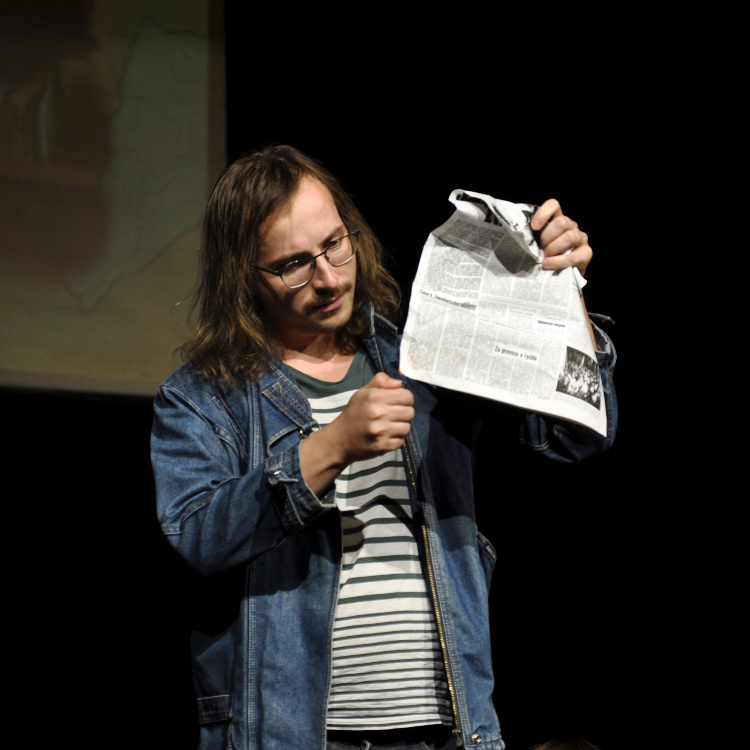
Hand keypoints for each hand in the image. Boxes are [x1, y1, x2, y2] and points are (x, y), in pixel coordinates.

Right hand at [299, 372, 414, 493]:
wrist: (340, 440)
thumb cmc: (353, 413)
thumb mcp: (362, 393)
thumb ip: (381, 382)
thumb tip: (400, 383)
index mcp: (374, 397)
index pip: (408, 396)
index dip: (405, 399)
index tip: (397, 403)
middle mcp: (378, 413)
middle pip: (410, 412)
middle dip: (404, 413)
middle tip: (393, 416)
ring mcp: (381, 431)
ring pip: (407, 427)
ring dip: (400, 427)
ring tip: (389, 426)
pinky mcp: (383, 446)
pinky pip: (401, 441)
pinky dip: (395, 440)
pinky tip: (385, 436)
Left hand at [531, 199, 591, 274]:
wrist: (562, 275)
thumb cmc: (546, 256)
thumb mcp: (538, 244)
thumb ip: (534, 237)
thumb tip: (521, 236)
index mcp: (558, 220)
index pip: (554, 205)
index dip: (543, 213)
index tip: (534, 227)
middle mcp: (571, 226)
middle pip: (562, 221)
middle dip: (547, 236)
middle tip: (540, 248)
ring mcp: (581, 238)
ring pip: (570, 236)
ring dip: (554, 248)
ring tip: (544, 258)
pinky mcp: (587, 253)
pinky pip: (574, 256)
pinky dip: (559, 261)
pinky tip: (548, 264)